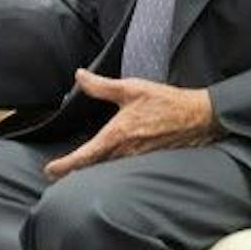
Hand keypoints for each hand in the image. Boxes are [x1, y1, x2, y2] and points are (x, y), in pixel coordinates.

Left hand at [43, 69, 220, 178]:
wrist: (200, 117)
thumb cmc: (166, 102)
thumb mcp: (131, 89)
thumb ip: (102, 86)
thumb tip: (80, 76)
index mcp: (117, 136)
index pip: (84, 156)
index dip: (64, 166)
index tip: (50, 170)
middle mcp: (125, 153)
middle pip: (93, 169)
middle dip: (74, 172)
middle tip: (57, 173)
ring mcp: (137, 160)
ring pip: (108, 170)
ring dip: (92, 171)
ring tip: (76, 171)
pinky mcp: (148, 162)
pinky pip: (124, 169)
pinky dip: (110, 169)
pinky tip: (105, 166)